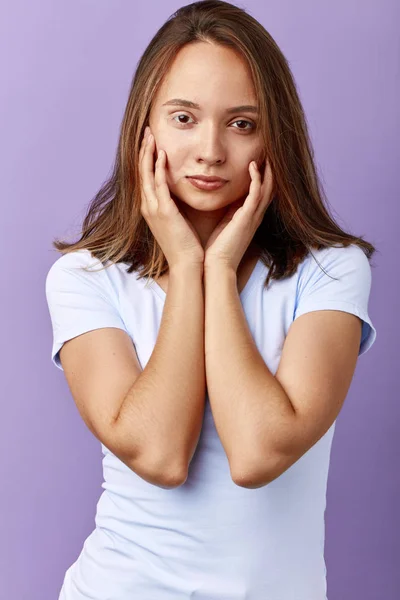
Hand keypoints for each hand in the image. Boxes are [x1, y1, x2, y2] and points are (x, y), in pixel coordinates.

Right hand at [139, 126, 204, 269]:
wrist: (187, 264)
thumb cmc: (186, 245)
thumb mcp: (178, 221)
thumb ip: (176, 205)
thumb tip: (181, 192)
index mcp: (151, 208)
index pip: (145, 177)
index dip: (146, 157)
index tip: (150, 141)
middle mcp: (148, 207)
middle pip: (141, 171)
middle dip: (143, 150)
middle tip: (147, 131)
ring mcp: (154, 209)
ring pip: (147, 174)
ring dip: (148, 153)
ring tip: (151, 135)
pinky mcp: (164, 212)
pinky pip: (159, 185)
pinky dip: (159, 168)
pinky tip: (162, 154)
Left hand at [204, 159, 273, 271]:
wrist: (217, 267)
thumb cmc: (217, 250)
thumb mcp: (225, 226)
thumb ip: (228, 213)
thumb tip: (223, 201)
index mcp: (249, 218)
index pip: (261, 193)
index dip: (264, 176)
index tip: (261, 159)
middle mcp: (255, 216)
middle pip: (270, 188)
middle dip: (271, 170)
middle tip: (270, 152)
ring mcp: (252, 217)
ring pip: (266, 188)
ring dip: (267, 170)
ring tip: (267, 153)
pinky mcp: (246, 218)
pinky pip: (256, 194)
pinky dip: (256, 179)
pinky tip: (253, 166)